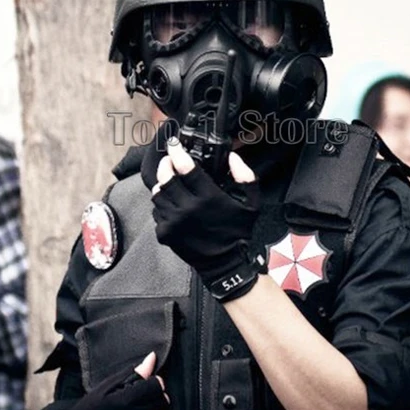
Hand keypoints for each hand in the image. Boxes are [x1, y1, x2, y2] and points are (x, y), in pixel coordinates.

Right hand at [55, 351, 168, 409]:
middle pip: (162, 401)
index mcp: (126, 401)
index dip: (154, 381)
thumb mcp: (106, 386)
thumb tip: (152, 358)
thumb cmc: (89, 409)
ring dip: (152, 407)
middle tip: (141, 393)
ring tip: (135, 406)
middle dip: (155, 394)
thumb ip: (132, 373)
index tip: (145, 381)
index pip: (157, 386)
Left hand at [151, 138, 260, 298]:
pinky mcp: (165, 233)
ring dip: (162, 184)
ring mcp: (173, 222)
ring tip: (171, 182)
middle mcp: (188, 209)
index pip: (186, 168)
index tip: (174, 144)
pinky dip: (162, 204)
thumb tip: (233, 157)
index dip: (177, 152)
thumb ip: (246, 177)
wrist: (226, 265)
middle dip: (166, 165)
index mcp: (208, 198)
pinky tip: (173, 204)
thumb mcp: (252, 205)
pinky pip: (157, 210)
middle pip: (165, 178)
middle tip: (170, 161)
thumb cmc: (238, 234)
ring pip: (157, 193)